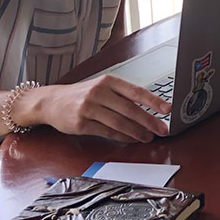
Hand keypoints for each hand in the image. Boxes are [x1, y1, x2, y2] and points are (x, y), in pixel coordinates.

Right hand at [22, 75, 170, 142]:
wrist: (51, 101)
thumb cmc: (82, 94)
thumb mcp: (102, 87)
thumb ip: (123, 95)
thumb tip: (150, 108)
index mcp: (108, 81)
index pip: (136, 91)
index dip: (154, 101)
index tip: (168, 109)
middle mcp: (99, 92)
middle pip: (130, 109)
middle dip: (150, 121)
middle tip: (162, 129)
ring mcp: (89, 108)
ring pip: (120, 123)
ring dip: (137, 132)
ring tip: (149, 137)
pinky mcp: (81, 123)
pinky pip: (107, 132)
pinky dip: (123, 137)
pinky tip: (132, 139)